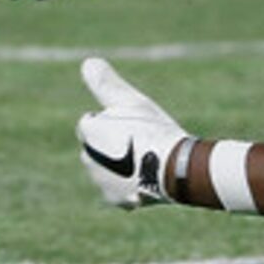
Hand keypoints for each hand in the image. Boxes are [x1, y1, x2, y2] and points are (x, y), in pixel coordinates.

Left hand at [76, 57, 188, 208]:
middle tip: (141, 140)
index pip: (91, 121)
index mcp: (89, 133)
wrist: (175, 168)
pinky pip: (120, 190)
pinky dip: (130, 184)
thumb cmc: (153, 130)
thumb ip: (105, 83)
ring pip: (108, 169)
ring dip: (120, 165)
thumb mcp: (131, 100)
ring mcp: (102, 183)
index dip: (112, 120)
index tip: (132, 122)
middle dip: (112, 143)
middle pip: (98, 146)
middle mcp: (88, 160)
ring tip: (147, 159)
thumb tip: (87, 62)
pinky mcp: (117, 200)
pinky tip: (147, 177)